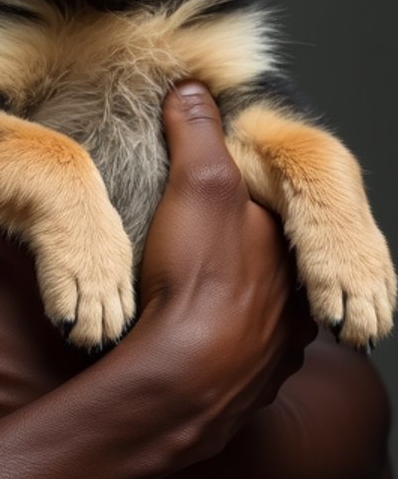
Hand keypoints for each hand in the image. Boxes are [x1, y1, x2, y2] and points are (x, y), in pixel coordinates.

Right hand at [133, 82, 316, 464]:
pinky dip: (216, 346)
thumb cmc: (195, 276)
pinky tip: (186, 336)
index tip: (212, 201)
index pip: (280, 218)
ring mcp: (277, 356)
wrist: (178, 378)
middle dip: (242, 257)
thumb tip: (194, 86)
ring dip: (232, 305)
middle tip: (197, 246)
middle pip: (272, 269)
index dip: (245, 203)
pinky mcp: (248, 392)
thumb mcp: (196, 182)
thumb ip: (198, 132)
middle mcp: (299, 308)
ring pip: (260, 318)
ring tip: (189, 292)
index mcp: (294, 255)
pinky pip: (237, 360)